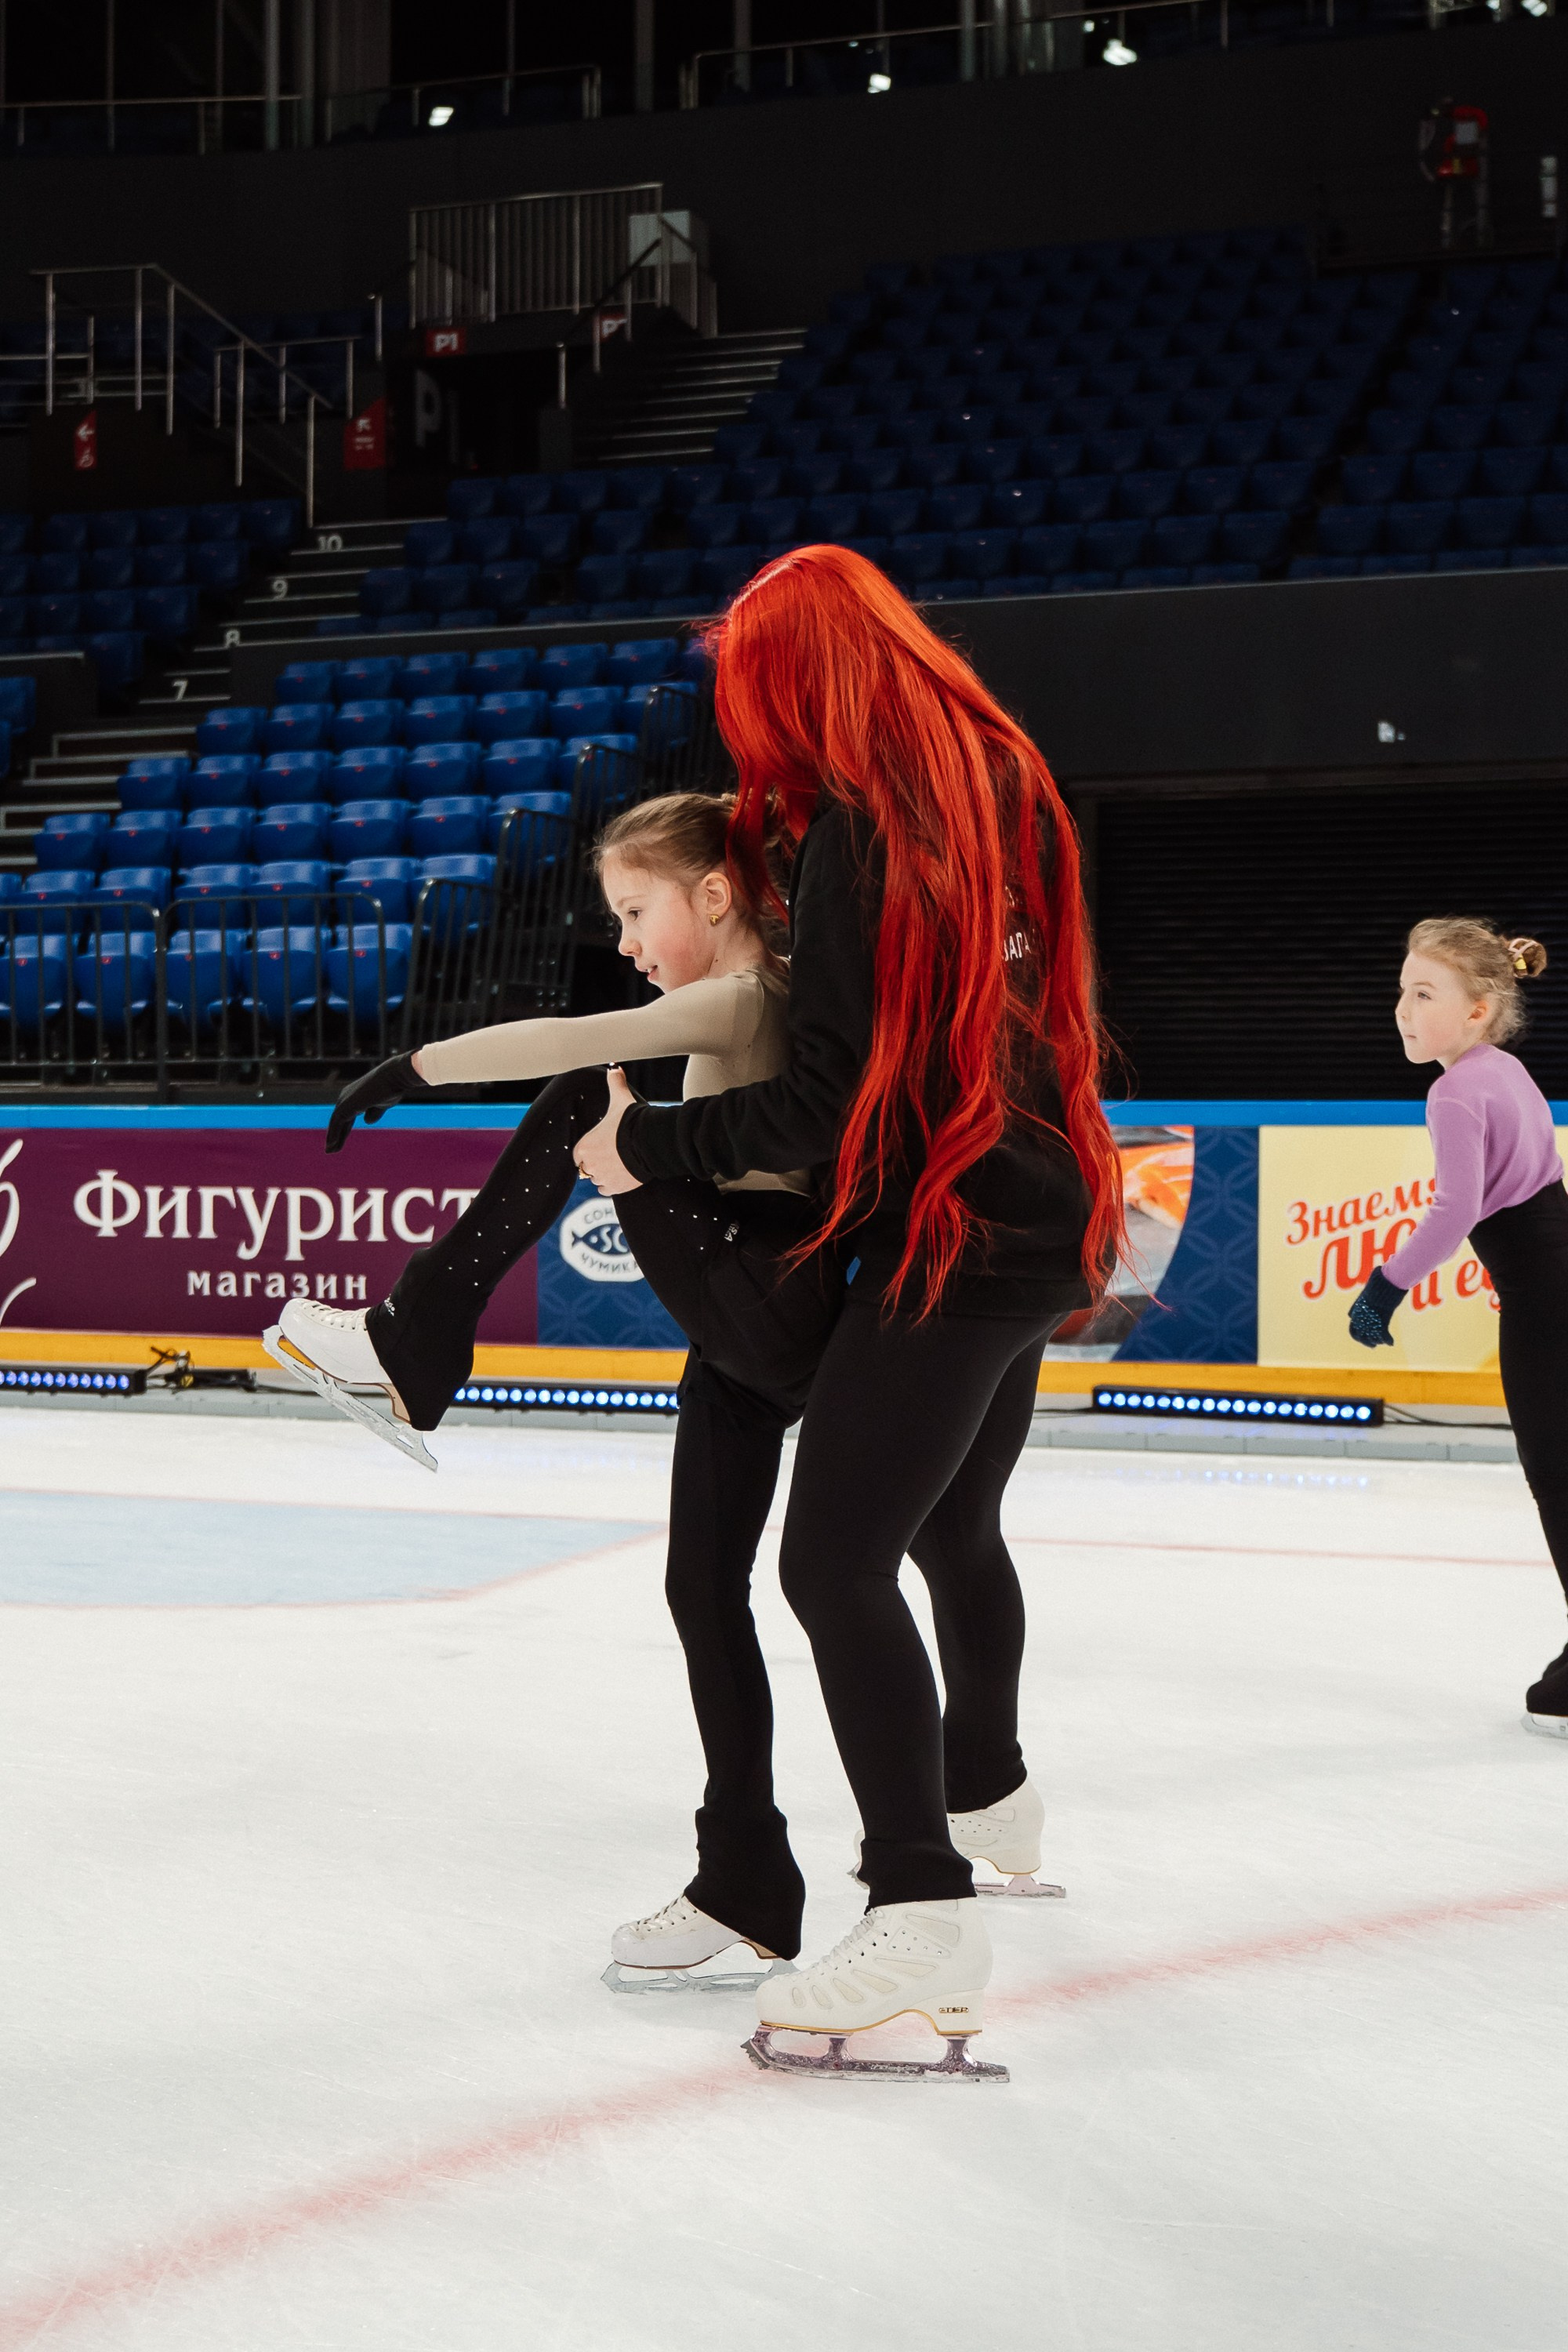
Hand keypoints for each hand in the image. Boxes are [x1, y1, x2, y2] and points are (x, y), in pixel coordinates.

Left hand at [325, 1051, 425, 1153]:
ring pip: (336, 1123)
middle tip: (330, 1149)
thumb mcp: (382, 1104)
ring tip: (330, 1151)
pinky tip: (332, 1145)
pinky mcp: (346, 1106)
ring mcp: (344, 1101)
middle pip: (338, 1120)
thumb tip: (366, 1121)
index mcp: (354, 1096)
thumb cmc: (391, 1088)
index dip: (342, 1130)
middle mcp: (346, 1097)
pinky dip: (334, 1135)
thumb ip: (374, 1113)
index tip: (339, 1142)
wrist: (394, 1077)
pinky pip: (337, 1124)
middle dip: (335, 1135)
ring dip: (333, 1138)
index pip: (345, 1117)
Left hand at [573, 1067, 640, 1195]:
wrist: (649, 1144)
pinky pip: (606, 1190)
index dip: (589, 1150)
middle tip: (612, 1154)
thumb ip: (615, 1083)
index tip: (601, 1146)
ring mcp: (601, 1178)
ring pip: (597, 1179)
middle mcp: (588, 1165)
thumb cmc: (631, 1122)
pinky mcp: (615, 1188)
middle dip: (597, 1163)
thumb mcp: (621, 1099)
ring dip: (604, 1174)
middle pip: (587, 1168)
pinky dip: (612, 1185)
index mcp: (584, 1146)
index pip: (579, 1154)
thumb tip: (615, 1067)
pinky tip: (620, 1176)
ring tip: (618, 1165)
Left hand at [1348, 1264, 1404, 1348]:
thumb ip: (1356, 1307)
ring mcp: (1371, 1320)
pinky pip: (1384, 1336)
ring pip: (1372, 1338)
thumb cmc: (1377, 1286)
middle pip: (1361, 1337)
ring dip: (1378, 1342)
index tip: (1363, 1340)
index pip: (1352, 1330)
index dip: (1357, 1337)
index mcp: (1357, 1312)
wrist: (1386, 1282)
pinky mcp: (1382, 1321)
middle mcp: (1362, 1318)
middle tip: (1374, 1346)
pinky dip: (1388, 1340)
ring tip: (1383, 1342)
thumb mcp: (1364, 1296)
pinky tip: (1391, 1343)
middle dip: (1367, 1343)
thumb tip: (1350, 1315)